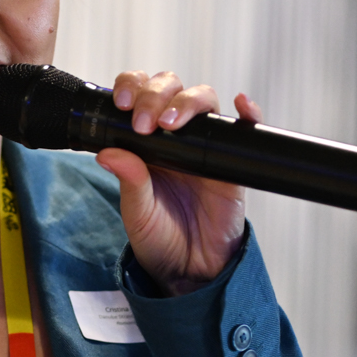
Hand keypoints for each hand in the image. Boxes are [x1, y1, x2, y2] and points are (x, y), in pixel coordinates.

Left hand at [96, 70, 261, 294]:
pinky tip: (242, 105)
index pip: (139, 95)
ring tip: (172, 123)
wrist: (188, 268)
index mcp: (145, 141)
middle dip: (155, 95)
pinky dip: (248, 114)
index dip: (132, 88)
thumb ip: (129, 181)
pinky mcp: (231, 163)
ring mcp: (204, 146)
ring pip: (204, 100)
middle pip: (171, 89)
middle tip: (144, 122)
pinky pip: (244, 131)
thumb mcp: (137, 212)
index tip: (122, 103)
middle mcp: (175, 136)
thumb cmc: (160, 237)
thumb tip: (108, 153)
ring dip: (188, 102)